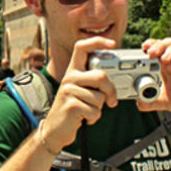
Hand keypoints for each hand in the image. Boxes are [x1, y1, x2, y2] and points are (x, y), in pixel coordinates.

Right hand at [38, 37, 117, 151]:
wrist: (54, 128)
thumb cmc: (73, 108)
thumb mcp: (80, 90)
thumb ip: (93, 81)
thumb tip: (115, 79)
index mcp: (73, 70)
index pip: (82, 47)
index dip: (97, 42)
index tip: (112, 44)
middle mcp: (69, 78)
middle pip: (101, 76)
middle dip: (111, 90)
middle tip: (112, 100)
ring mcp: (68, 91)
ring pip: (100, 97)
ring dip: (99, 108)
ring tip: (87, 110)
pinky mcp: (71, 106)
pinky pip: (95, 111)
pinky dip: (94, 118)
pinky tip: (84, 118)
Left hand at [137, 38, 170, 120]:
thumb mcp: (166, 102)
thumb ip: (152, 102)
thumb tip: (139, 104)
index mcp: (167, 65)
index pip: (158, 47)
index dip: (150, 45)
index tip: (141, 50)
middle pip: (168, 42)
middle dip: (157, 45)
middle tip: (149, 53)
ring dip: (170, 49)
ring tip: (162, 59)